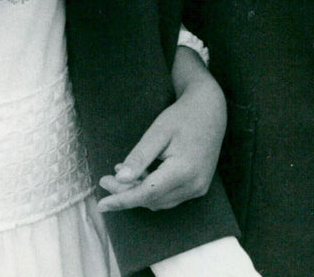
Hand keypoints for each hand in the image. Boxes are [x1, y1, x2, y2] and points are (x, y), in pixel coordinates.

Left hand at [97, 57, 226, 211]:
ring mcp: (198, 188)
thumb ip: (139, 157)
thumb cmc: (183, 115)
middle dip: (126, 193)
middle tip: (105, 180)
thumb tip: (120, 179)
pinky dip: (152, 189)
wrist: (210, 109)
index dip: (123, 200)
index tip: (102, 204)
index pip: (147, 193)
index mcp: (184, 170)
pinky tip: (139, 175)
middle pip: (152, 198)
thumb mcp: (158, 131)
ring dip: (138, 192)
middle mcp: (194, 185)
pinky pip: (170, 195)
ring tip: (119, 175)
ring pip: (160, 200)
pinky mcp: (199, 186)